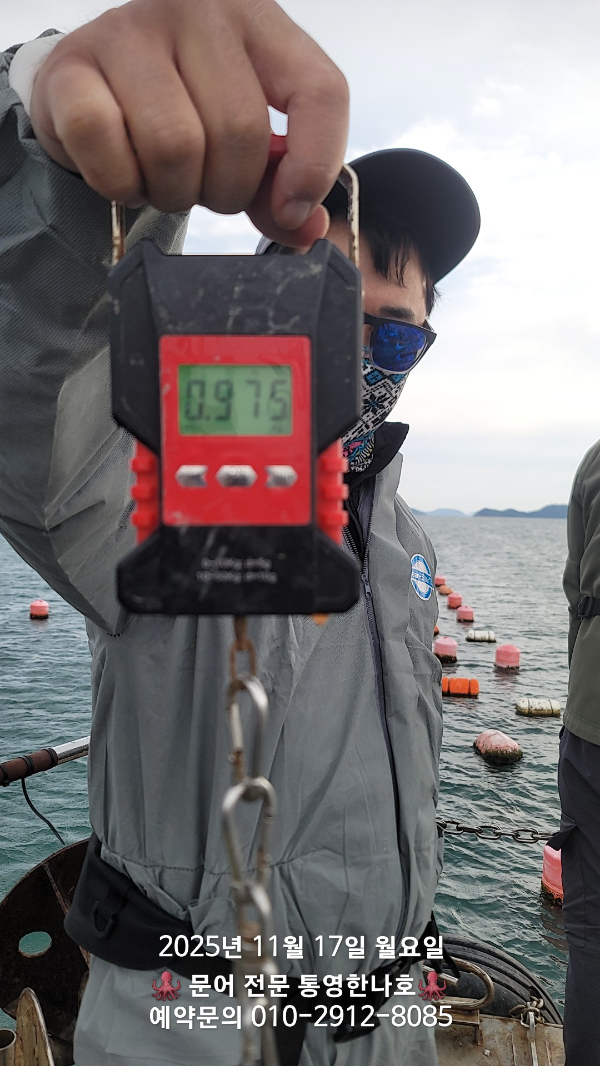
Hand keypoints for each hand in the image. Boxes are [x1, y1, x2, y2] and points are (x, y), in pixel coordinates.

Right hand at [28, 0, 347, 245]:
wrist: (87, 88)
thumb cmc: (177, 110)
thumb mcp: (240, 141)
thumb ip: (276, 185)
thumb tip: (306, 230)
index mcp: (258, 21)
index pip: (319, 90)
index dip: (314, 164)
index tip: (290, 208)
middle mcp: (198, 10)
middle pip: (240, 132)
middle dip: (224, 190)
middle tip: (200, 187)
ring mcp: (131, 29)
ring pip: (175, 145)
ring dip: (170, 191)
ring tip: (160, 179)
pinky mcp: (73, 63)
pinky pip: (106, 144)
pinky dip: (118, 183)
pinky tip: (120, 171)